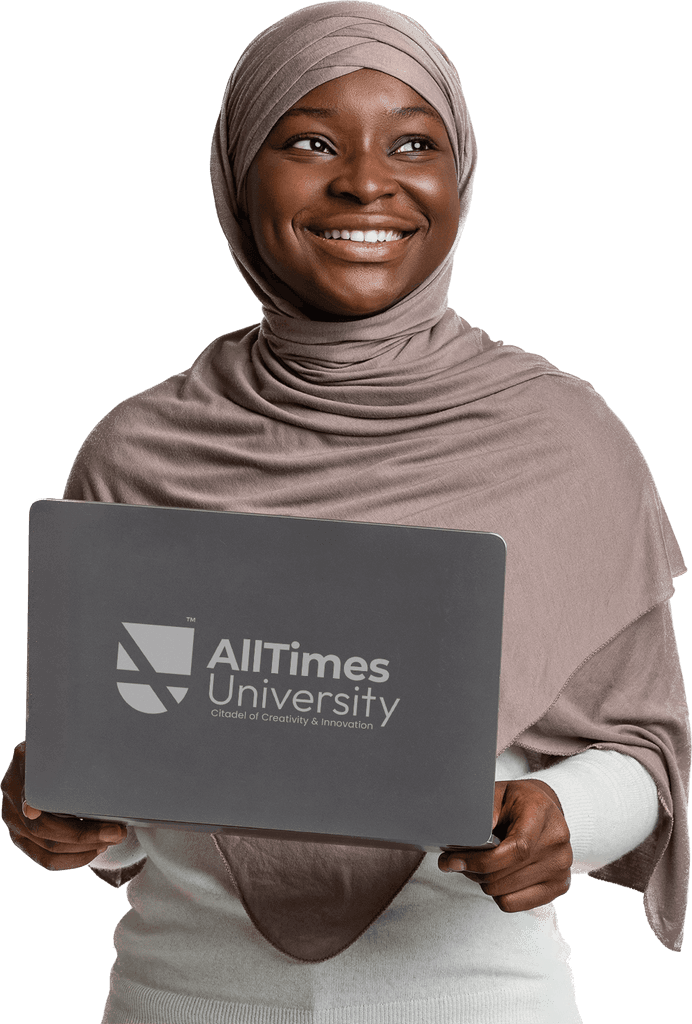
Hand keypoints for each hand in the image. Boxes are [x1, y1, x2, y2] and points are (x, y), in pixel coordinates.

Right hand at [1, 741, 126, 869]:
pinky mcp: (20, 836)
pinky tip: (95, 850)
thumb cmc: (69, 744)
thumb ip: (75, 743)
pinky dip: (73, 858)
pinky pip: (45, 858)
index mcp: (22, 761)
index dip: (44, 804)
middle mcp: (11, 791)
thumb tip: (95, 751)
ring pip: (47, 848)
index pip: (33, 789)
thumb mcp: (69, 738)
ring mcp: (13, 817)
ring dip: (84, 848)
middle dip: (85, 833)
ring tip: (112, 839)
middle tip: (117, 831)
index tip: (61, 813)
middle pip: (43, 826)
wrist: (53, 755)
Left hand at [438, 779, 572, 911]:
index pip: (515, 849)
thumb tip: (465, 838)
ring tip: (477, 865)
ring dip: (483, 881)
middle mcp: (557, 843)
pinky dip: (497, 893)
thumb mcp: (497, 794)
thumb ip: (482, 814)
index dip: (481, 860)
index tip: (454, 860)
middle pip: (504, 875)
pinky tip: (496, 875)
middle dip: (472, 870)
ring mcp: (561, 867)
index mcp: (541, 813)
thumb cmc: (518, 801)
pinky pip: (514, 904)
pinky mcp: (559, 886)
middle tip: (456, 860)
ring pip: (504, 892)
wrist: (546, 809)